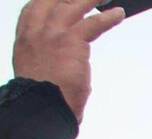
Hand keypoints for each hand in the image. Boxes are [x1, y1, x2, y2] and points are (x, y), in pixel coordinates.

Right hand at [12, 0, 124, 123]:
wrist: (42, 106)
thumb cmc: (43, 98)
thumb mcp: (38, 73)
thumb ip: (48, 61)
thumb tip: (62, 63)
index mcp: (25, 40)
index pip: (33, 10)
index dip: (47, 2)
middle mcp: (35, 33)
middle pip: (51, 2)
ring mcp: (52, 34)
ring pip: (72, 6)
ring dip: (91, 0)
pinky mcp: (71, 41)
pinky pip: (93, 23)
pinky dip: (108, 18)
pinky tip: (118, 13)